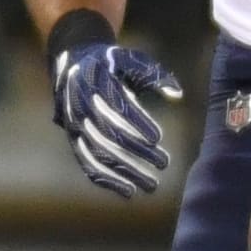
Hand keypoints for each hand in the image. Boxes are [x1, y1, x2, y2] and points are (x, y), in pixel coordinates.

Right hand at [50, 42, 183, 197]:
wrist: (73, 62)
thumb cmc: (113, 62)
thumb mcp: (134, 60)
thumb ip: (156, 76)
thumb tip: (177, 95)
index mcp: (99, 85)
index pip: (118, 108)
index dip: (137, 124)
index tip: (158, 138)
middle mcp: (83, 107)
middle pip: (110, 135)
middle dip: (137, 152)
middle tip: (164, 164)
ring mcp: (76, 125)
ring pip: (99, 154)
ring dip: (124, 171)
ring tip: (151, 184)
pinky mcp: (73, 138)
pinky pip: (87, 162)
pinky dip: (106, 178)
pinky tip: (127, 190)